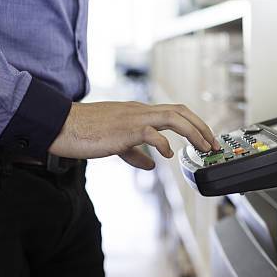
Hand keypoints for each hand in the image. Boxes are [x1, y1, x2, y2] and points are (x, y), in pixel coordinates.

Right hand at [49, 101, 220, 169]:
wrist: (63, 126)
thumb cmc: (87, 133)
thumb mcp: (117, 144)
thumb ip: (136, 153)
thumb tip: (151, 165)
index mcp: (140, 112)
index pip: (175, 112)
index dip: (194, 123)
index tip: (206, 138)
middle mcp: (141, 111)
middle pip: (181, 111)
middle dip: (201, 127)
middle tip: (213, 144)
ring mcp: (134, 118)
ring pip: (173, 117)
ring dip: (193, 132)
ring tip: (203, 147)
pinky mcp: (125, 129)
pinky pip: (151, 133)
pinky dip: (164, 144)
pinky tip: (168, 156)